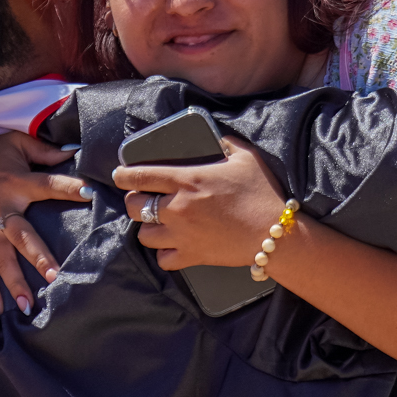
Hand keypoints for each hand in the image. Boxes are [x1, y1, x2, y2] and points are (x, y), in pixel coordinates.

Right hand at [0, 125, 86, 313]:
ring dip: (15, 283)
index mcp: (15, 181)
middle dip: (37, 256)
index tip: (88, 192)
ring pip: (2, 260)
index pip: (46, 185)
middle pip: (22, 235)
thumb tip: (75, 151)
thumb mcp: (12, 142)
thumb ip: (44, 148)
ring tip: (28, 306)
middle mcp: (1, 208)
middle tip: (54, 275)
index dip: (66, 188)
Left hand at [113, 139, 287, 270]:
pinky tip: (172, 245)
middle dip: (134, 201)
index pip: (140, 175)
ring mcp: (182, 234)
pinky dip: (164, 253)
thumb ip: (225, 143)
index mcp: (187, 179)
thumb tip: (215, 138)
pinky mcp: (192, 256)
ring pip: (144, 235)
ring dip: (148, 228)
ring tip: (157, 223)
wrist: (275, 235)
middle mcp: (178, 207)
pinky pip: (163, 258)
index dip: (124, 174)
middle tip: (143, 199)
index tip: (120, 175)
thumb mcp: (245, 157)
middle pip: (135, 206)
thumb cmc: (262, 193)